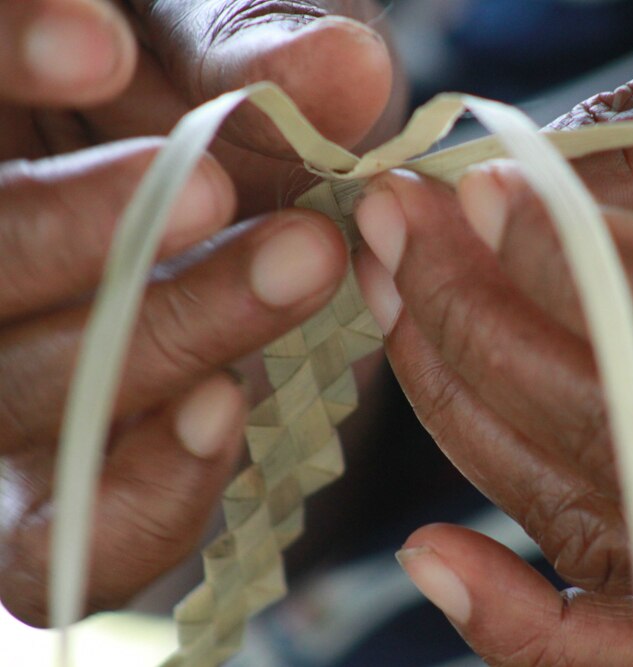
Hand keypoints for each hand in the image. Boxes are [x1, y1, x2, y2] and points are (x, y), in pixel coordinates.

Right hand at [0, 0, 391, 624]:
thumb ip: (252, 52)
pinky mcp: (62, 499)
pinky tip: (226, 410)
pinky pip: (68, 544)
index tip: (102, 44)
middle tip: (214, 186)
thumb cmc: (214, 104)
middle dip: (79, 234)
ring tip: (296, 265)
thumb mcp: (223, 53)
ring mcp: (11, 394)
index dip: (0, 58)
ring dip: (154, 341)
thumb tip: (341, 66)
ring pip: (18, 395)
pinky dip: (144, 491)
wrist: (252, 204)